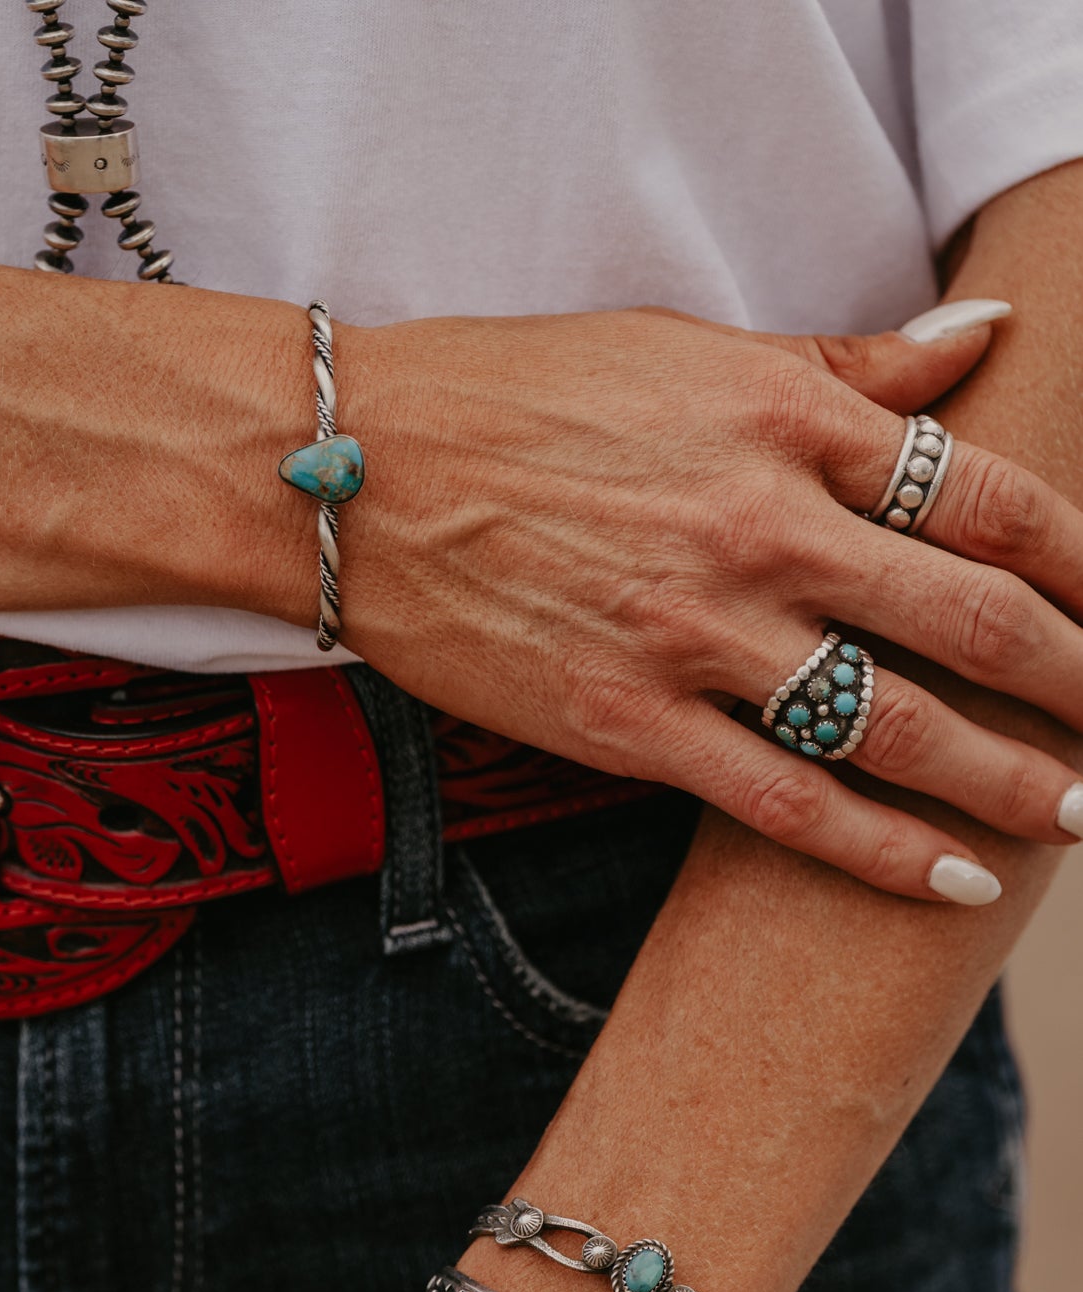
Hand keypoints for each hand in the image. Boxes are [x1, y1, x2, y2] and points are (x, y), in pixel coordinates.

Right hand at [341, 303, 1082, 897]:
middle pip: (972, 617)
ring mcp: (695, 634)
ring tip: (1075, 813)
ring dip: (1007, 777)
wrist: (354, 472)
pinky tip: (954, 876)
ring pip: (895, 724)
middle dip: (1075, 680)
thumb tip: (980, 344)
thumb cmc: (517, 394)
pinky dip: (880, 849)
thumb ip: (842, 365)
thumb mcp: (688, 350)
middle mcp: (761, 528)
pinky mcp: (629, 725)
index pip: (987, 495)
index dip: (1080, 561)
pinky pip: (784, 803)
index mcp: (785, 421)